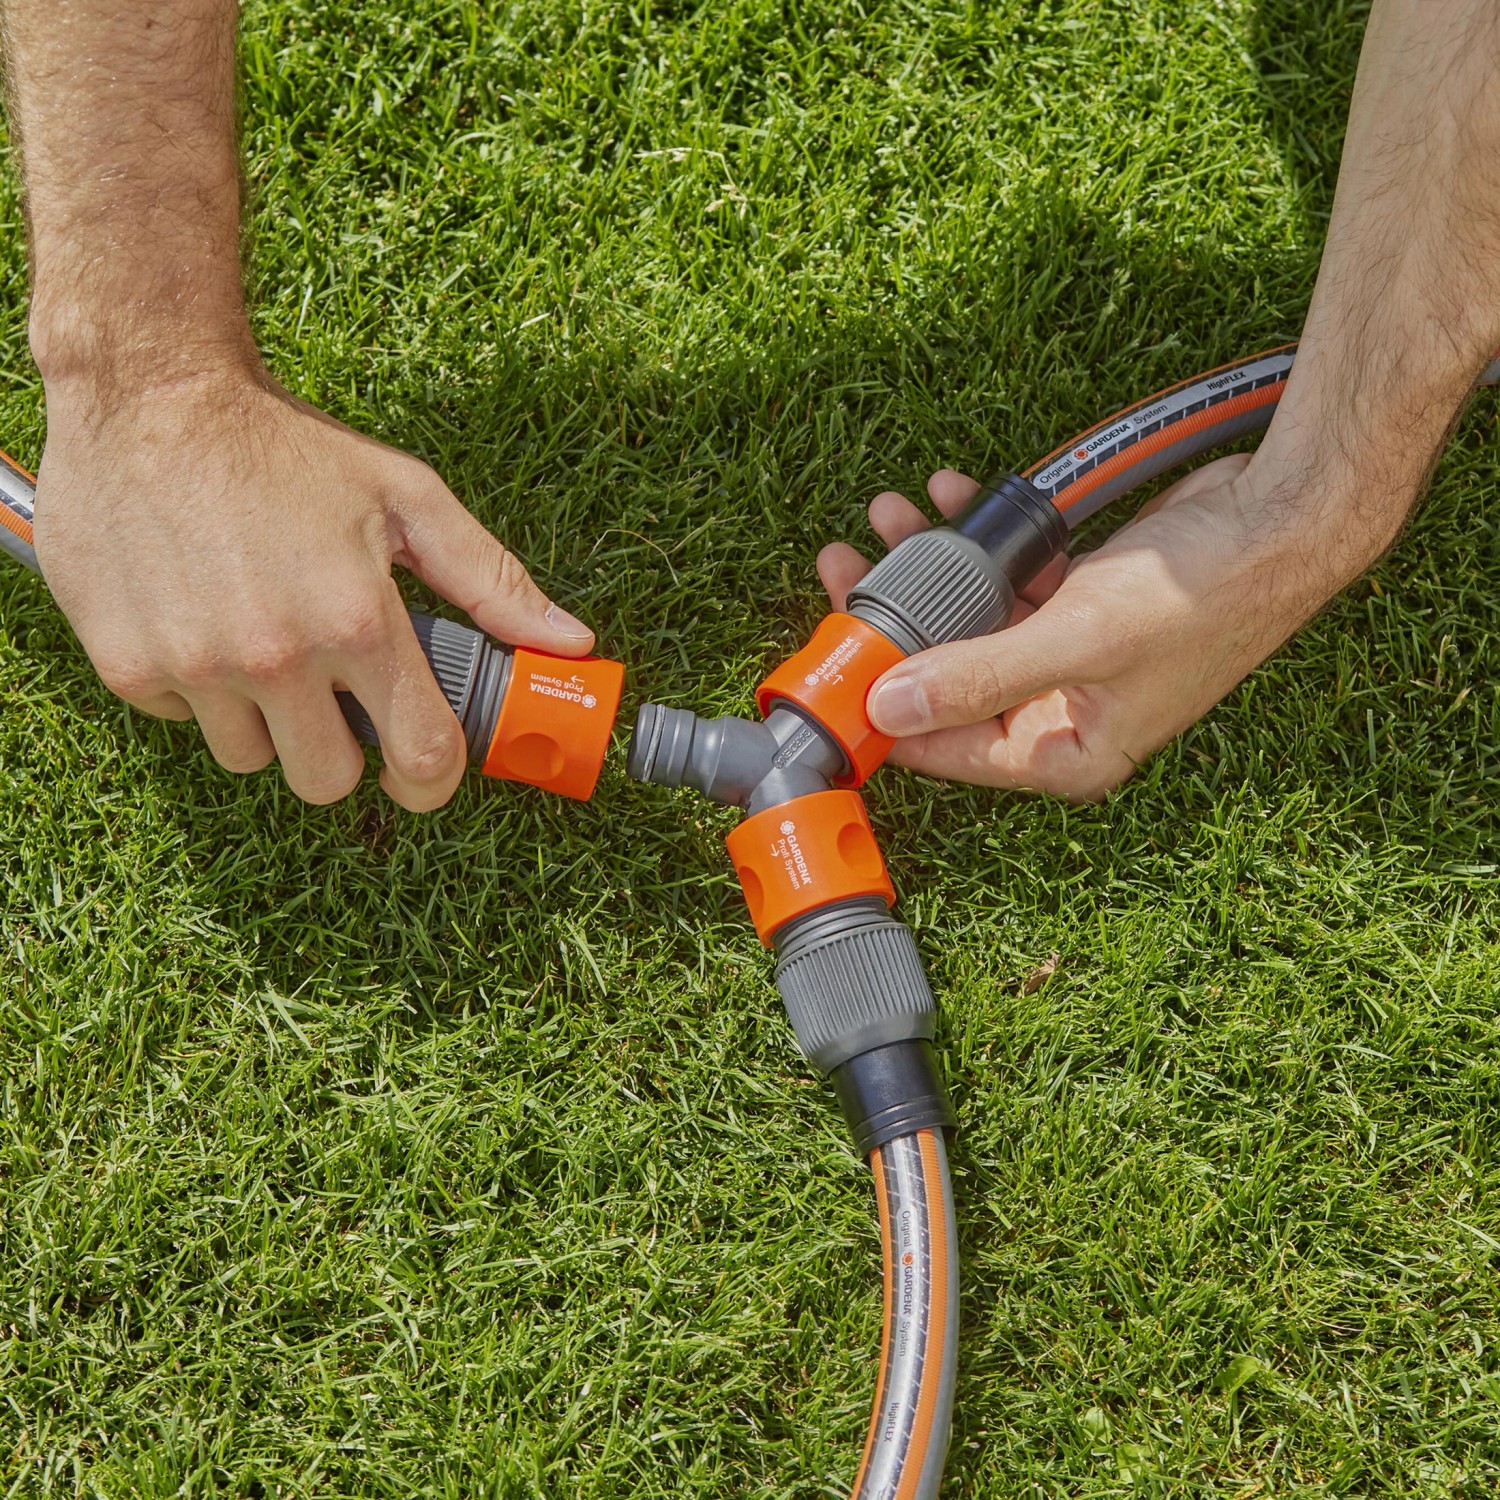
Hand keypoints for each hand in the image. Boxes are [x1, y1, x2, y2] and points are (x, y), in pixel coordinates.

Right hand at [34, 366, 595, 809]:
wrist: (147, 394)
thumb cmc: (290, 448)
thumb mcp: (407, 497)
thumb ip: (491, 580)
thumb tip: (569, 641)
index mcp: (358, 620)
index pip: (420, 758)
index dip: (433, 782)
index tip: (426, 774)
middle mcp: (275, 655)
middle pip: (325, 781)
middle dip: (341, 752)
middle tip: (335, 696)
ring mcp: (194, 666)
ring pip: (250, 757)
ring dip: (265, 719)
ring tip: (262, 640)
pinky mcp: (124, 665)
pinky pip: (181, 719)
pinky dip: (196, 687)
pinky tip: (201, 618)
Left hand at [818, 455, 1361, 800]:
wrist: (1282, 520)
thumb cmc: (1201, 596)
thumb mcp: (1077, 641)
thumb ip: (978, 677)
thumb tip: (888, 707)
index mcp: (1062, 753)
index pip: (945, 750)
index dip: (881, 711)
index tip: (827, 665)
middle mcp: (1057, 714)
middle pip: (945, 679)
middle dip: (893, 621)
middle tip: (844, 572)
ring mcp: (1063, 657)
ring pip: (966, 620)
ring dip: (927, 566)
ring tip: (888, 515)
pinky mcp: (1072, 604)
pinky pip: (1002, 579)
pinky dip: (975, 539)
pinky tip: (948, 495)